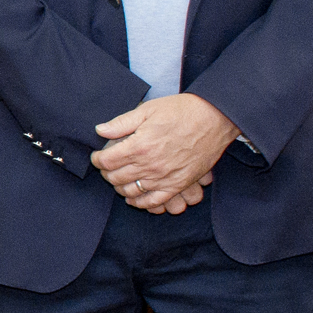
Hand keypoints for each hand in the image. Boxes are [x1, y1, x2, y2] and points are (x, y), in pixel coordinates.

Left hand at [91, 93, 238, 213]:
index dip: (97, 159)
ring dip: (119, 187)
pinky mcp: (178, 185)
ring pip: (130, 192)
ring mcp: (163, 178)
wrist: (215, 118)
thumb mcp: (148, 110)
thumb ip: (121, 123)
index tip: (98, 156)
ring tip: (119, 179)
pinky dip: (140, 203)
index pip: (106, 161)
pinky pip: (153, 202)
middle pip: (115, 178)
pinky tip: (133, 198)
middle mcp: (149, 166)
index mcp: (139, 146)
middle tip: (107, 166)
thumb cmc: (182, 111)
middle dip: (106, 172)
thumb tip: (100, 130)